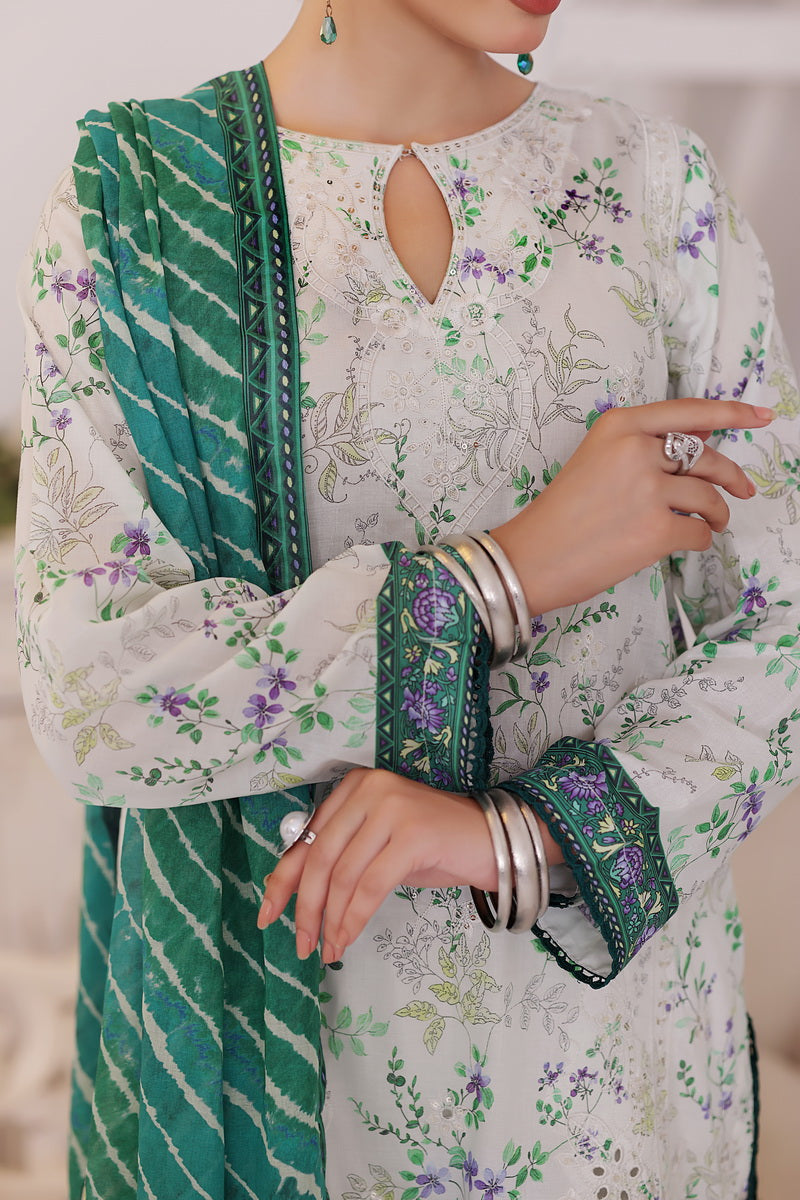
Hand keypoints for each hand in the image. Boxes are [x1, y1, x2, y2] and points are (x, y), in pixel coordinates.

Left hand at [258, 768, 498, 961]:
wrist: (492, 841)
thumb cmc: (434, 845)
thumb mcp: (378, 846)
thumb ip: (340, 857)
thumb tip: (286, 889)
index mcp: (354, 787)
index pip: (309, 838)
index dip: (283, 879)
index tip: (267, 913)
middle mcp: (369, 789)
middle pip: (321, 858)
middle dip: (305, 908)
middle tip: (300, 943)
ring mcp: (392, 808)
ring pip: (343, 876)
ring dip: (330, 920)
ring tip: (327, 948)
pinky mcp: (412, 835)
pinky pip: (370, 887)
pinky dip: (353, 919)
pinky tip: (346, 938)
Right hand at [491, 398, 774, 614]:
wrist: (531, 558)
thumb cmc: (561, 514)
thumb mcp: (598, 460)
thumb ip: (649, 443)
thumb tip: (705, 432)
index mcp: (619, 425)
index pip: (689, 412)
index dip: (733, 412)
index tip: (762, 416)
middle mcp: (636, 450)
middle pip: (707, 457)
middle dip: (731, 476)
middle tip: (742, 490)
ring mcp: (648, 489)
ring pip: (708, 498)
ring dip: (716, 514)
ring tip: (709, 525)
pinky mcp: (656, 530)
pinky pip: (698, 534)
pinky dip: (698, 542)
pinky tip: (681, 544)